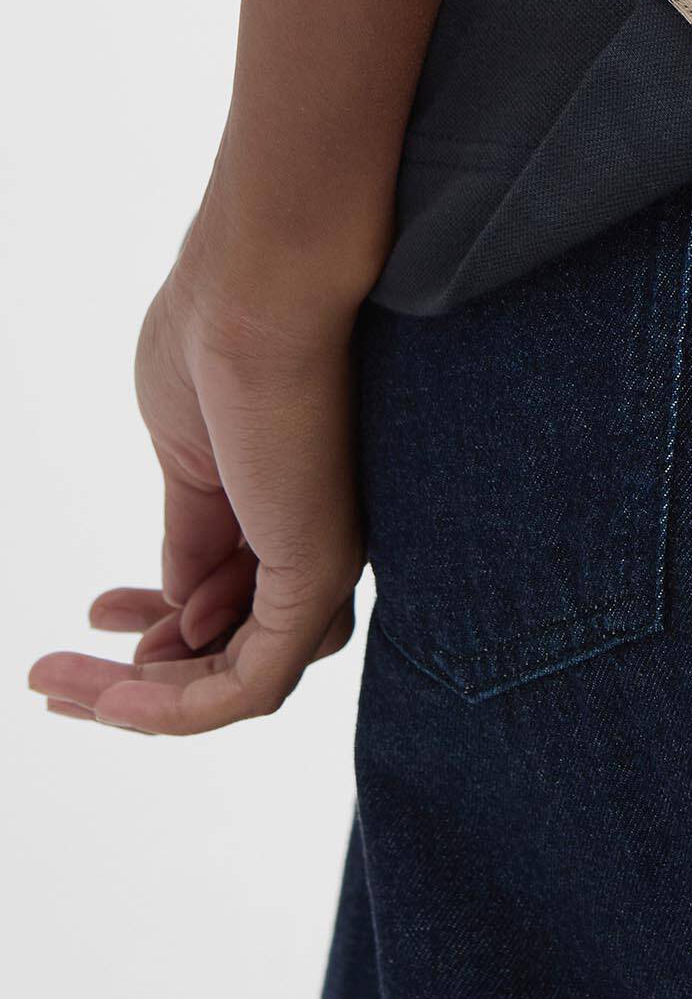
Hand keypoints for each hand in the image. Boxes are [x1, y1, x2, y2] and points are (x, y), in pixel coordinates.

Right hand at [29, 238, 363, 733]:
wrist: (255, 288)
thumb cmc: (217, 338)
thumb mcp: (186, 458)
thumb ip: (193, 532)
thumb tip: (177, 604)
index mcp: (282, 505)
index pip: (230, 600)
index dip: (158, 625)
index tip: (91, 616)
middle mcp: (314, 537)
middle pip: (238, 648)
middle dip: (148, 672)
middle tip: (61, 682)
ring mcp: (321, 558)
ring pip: (244, 679)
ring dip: (149, 702)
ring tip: (67, 693)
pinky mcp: (316, 572)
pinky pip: (252, 682)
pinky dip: (179, 710)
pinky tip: (111, 701)